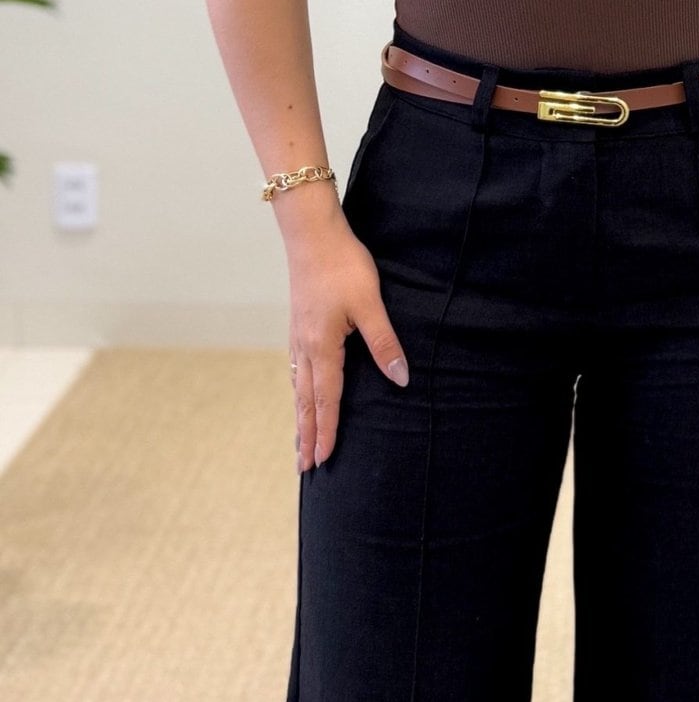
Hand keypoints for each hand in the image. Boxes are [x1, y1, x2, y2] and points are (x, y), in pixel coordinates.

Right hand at [288, 222, 409, 472]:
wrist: (312, 234)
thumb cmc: (343, 266)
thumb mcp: (370, 304)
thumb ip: (384, 342)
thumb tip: (401, 378)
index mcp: (323, 347)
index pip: (327, 399)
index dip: (328, 431)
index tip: (324, 460)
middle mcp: (305, 347)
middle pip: (305, 401)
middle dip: (306, 435)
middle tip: (304, 467)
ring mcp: (298, 335)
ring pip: (298, 386)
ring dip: (299, 416)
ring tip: (299, 440)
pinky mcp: (298, 323)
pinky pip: (296, 368)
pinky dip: (297, 390)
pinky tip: (299, 390)